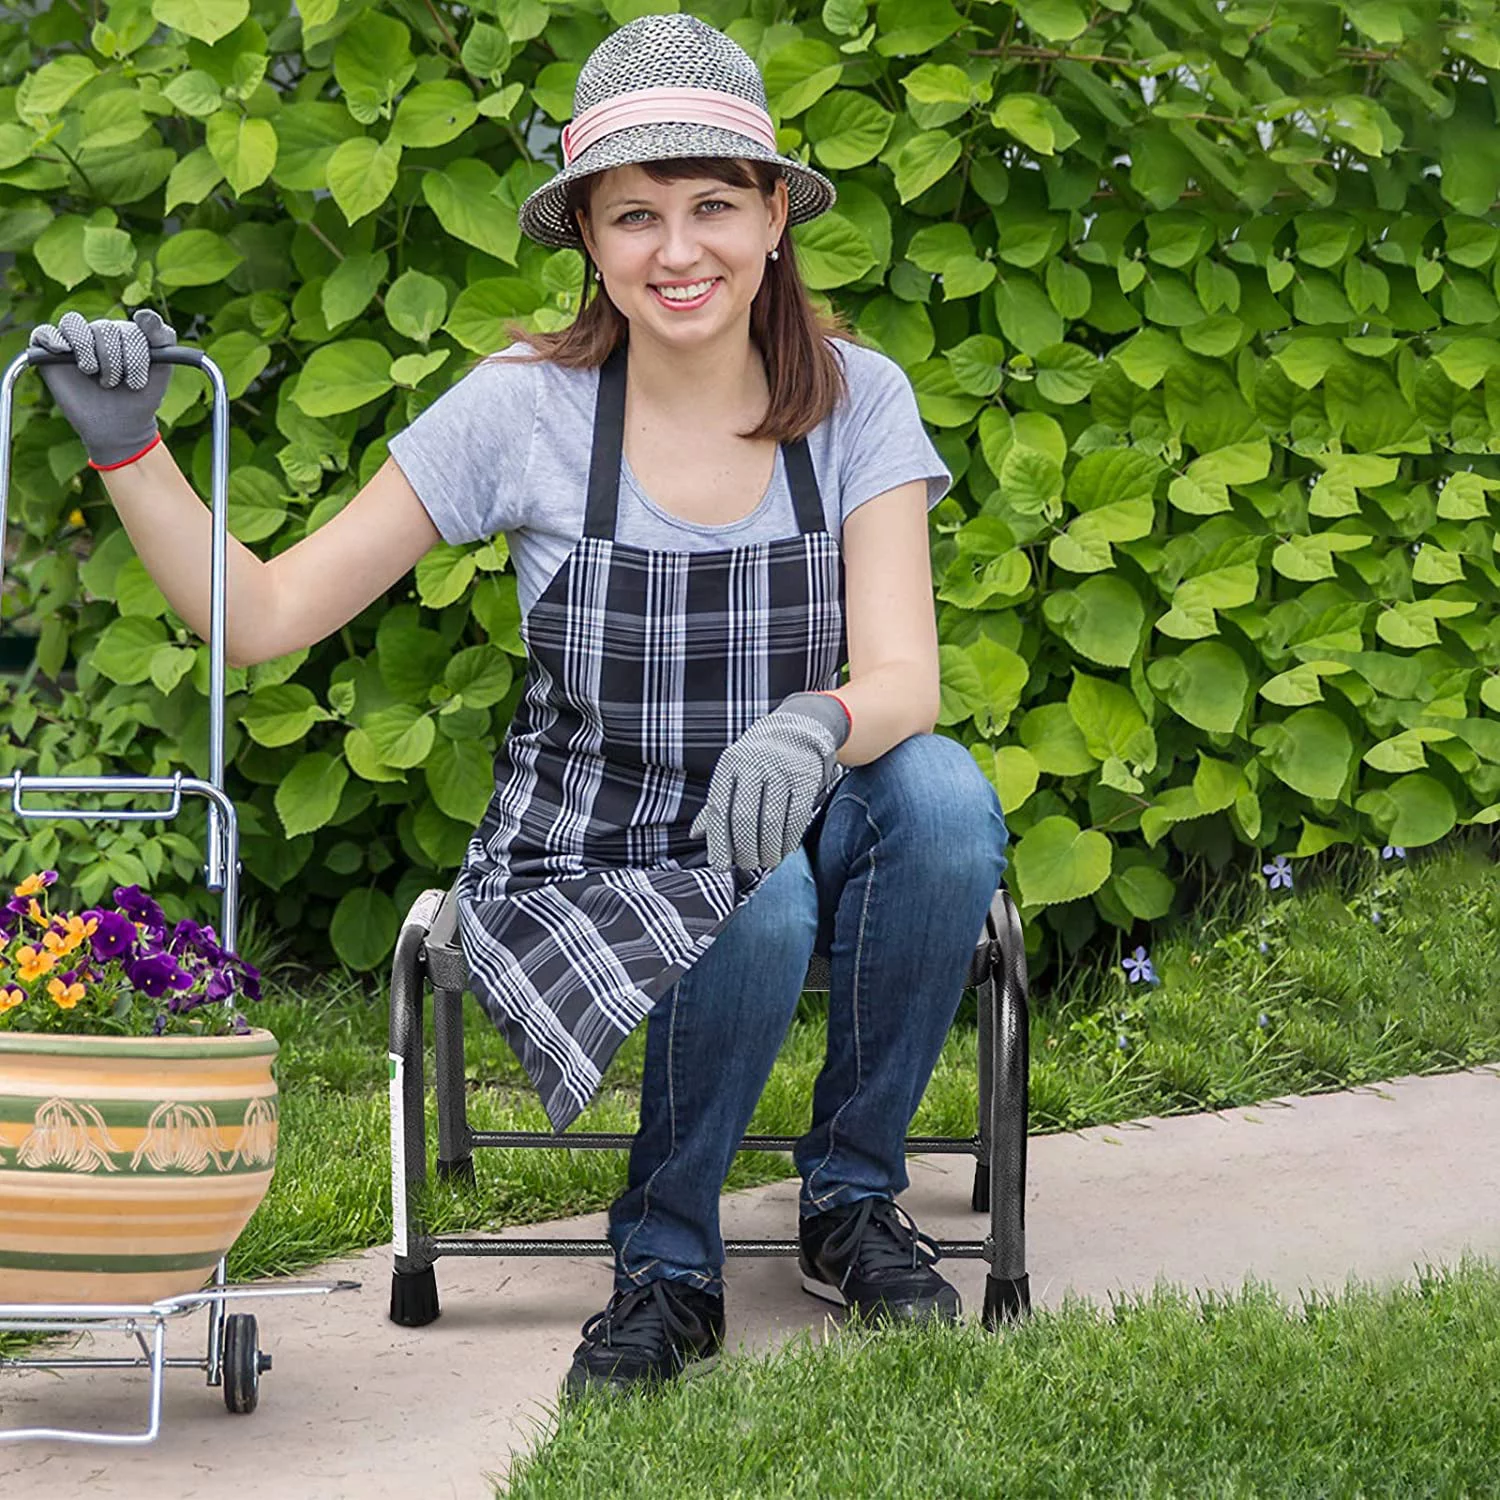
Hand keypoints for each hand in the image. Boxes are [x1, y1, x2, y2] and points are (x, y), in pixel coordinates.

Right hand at [29, 309, 176, 468]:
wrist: (119, 427)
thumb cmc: (140, 398)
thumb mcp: (161, 370)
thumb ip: (161, 339)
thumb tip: (144, 312)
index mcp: (127, 333)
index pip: (131, 325)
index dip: (138, 347)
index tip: (147, 363)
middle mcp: (101, 332)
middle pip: (105, 328)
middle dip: (117, 362)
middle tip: (121, 384)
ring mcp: (76, 341)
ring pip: (74, 324)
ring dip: (89, 354)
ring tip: (100, 379)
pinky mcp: (51, 352)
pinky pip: (45, 332)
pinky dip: (54, 339)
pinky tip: (63, 352)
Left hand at [689, 692, 850, 870]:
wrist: (798, 729)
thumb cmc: (757, 761)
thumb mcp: (732, 774)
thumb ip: (715, 804)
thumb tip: (696, 834)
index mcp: (729, 765)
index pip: (719, 809)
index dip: (718, 842)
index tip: (720, 866)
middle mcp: (754, 764)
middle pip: (745, 818)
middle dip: (746, 850)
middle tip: (748, 864)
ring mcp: (781, 769)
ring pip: (771, 821)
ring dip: (768, 850)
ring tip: (766, 861)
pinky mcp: (806, 777)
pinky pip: (796, 817)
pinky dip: (789, 840)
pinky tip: (784, 850)